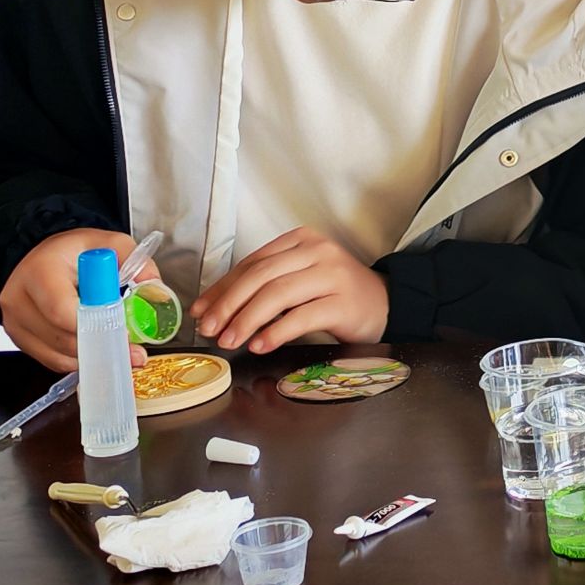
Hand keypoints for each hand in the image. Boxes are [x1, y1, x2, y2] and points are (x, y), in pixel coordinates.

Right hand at [1, 228, 154, 372]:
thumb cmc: (73, 251)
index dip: (96, 326)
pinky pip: (51, 360)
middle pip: (62, 338)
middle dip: (100, 345)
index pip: (63, 311)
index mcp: (40, 271)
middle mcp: (19, 299)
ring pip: (57, 355)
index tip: (125, 332)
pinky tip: (96, 349)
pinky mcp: (19, 338)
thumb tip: (155, 289)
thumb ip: (135, 262)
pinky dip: (77, 359)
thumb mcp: (108, 243)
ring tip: (118, 349)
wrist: (41, 257)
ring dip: (91, 356)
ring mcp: (15, 322)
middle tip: (131, 350)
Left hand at [191, 227, 388, 353]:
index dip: (222, 288)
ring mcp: (333, 275)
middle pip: (261, 276)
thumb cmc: (334, 294)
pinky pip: (302, 317)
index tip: (201, 312)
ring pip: (278, 294)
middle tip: (210, 329)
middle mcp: (318, 251)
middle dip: (229, 304)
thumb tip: (213, 309)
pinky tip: (260, 345)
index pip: (252, 262)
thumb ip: (264, 287)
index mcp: (301, 240)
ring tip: (230, 341)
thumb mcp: (299, 279)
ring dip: (247, 320)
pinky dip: (276, 332)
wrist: (384, 303)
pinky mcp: (344, 302)